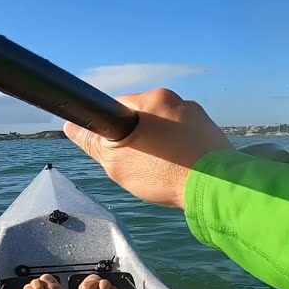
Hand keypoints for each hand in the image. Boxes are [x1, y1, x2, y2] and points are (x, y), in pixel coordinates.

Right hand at [64, 88, 232, 209]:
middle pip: (145, 118)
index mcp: (155, 98)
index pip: (119, 107)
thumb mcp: (117, 161)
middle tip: (139, 166)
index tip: (116, 151)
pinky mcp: (214, 135)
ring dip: (161, 147)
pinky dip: (180, 154)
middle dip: (138, 139)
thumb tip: (71, 126)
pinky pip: (187, 141)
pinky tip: (181, 173)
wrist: (218, 189)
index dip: (112, 131)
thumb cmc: (165, 172)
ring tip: (164, 173)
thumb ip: (93, 142)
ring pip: (168, 130)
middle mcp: (180, 101)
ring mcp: (200, 117)